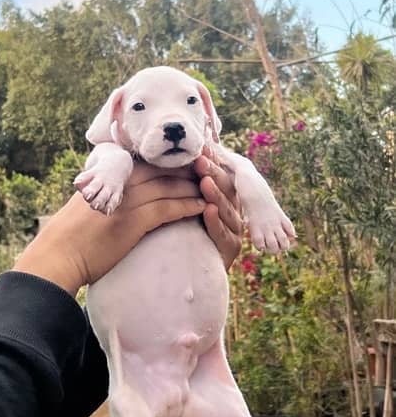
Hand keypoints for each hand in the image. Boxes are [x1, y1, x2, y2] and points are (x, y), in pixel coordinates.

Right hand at [14, 165, 204, 294]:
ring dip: (195, 186)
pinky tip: (203, 206)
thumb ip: (108, 189)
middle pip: (163, 168)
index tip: (191, 159)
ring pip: (171, 186)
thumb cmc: (71, 233)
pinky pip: (169, 209)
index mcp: (110, 173)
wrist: (58, 255)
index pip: (148, 159)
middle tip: (210, 169)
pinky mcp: (134, 221)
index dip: (171, 159)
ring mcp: (128, 200)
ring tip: (213, 187)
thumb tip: (121, 187)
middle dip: (189, 168)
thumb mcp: (89, 200)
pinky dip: (189, 206)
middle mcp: (120, 181)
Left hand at [193, 148, 242, 269]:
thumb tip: (183, 154)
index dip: (212, 161)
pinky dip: (214, 221)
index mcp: (224, 197)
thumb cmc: (187, 231)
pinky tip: (208, 210)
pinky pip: (222, 233)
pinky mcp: (230, 248)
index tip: (201, 147)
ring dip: (214, 194)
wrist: (190, 270)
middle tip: (200, 159)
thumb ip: (190, 183)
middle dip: (212, 172)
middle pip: (225, 188)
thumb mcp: (189, 203)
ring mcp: (234, 229)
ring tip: (205, 181)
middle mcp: (233, 210)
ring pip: (224, 209)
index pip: (220, 175)